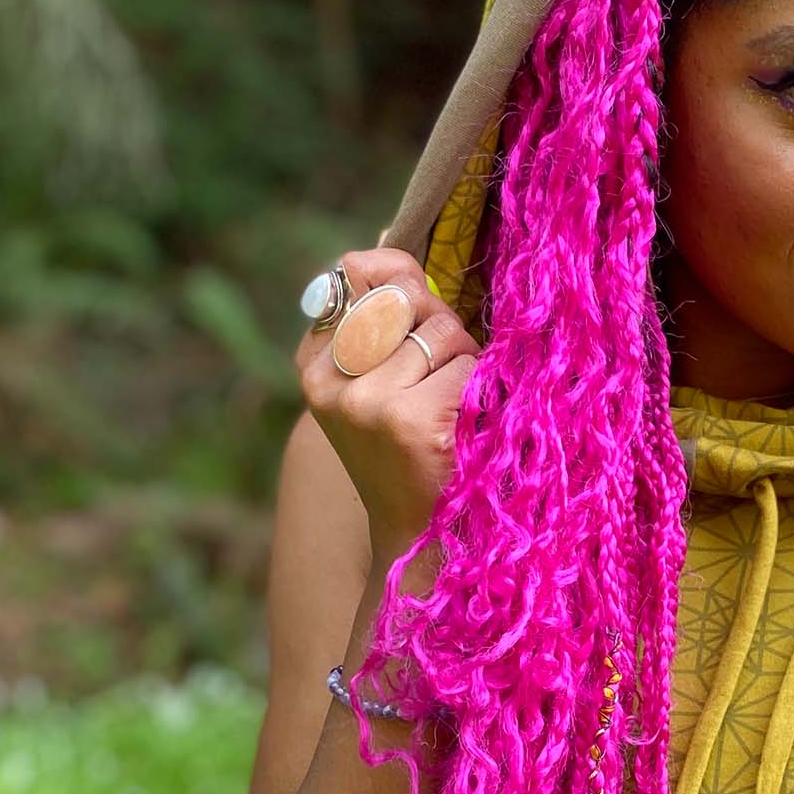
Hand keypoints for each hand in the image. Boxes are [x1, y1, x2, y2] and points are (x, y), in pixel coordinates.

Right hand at [297, 247, 479, 563]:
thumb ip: (376, 316)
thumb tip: (367, 257)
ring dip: (464, 360)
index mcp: (314, 367)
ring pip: (441, 333)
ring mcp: (368, 403)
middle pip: (404, 301)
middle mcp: (331, 383)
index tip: (412, 312)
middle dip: (437, 325)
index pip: (352, 277)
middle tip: (439, 376)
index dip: (398, 281)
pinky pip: (466, 367)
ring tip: (451, 407)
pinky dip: (479, 388)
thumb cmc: (408, 451)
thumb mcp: (374, 381)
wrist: (417, 536)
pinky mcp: (412, 422)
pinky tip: (462, 427)